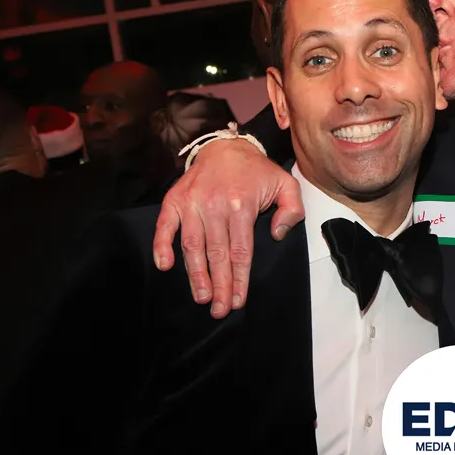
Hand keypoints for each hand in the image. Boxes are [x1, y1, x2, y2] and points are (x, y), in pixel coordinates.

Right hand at [153, 139, 303, 317]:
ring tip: (200, 297)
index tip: (238, 300)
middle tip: (218, 309)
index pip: (241, 251)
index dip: (239, 279)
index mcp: (242, 204)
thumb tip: (277, 235)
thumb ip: (292, 210)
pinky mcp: (175, 199)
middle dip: (218, 285)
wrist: (225, 146)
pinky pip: (165, 225)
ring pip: (192, 245)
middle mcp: (215, 205)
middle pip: (217, 254)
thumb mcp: (285, 184)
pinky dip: (161, 245)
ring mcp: (192, 202)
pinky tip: (165, 265)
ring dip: (195, 274)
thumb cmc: (256, 171)